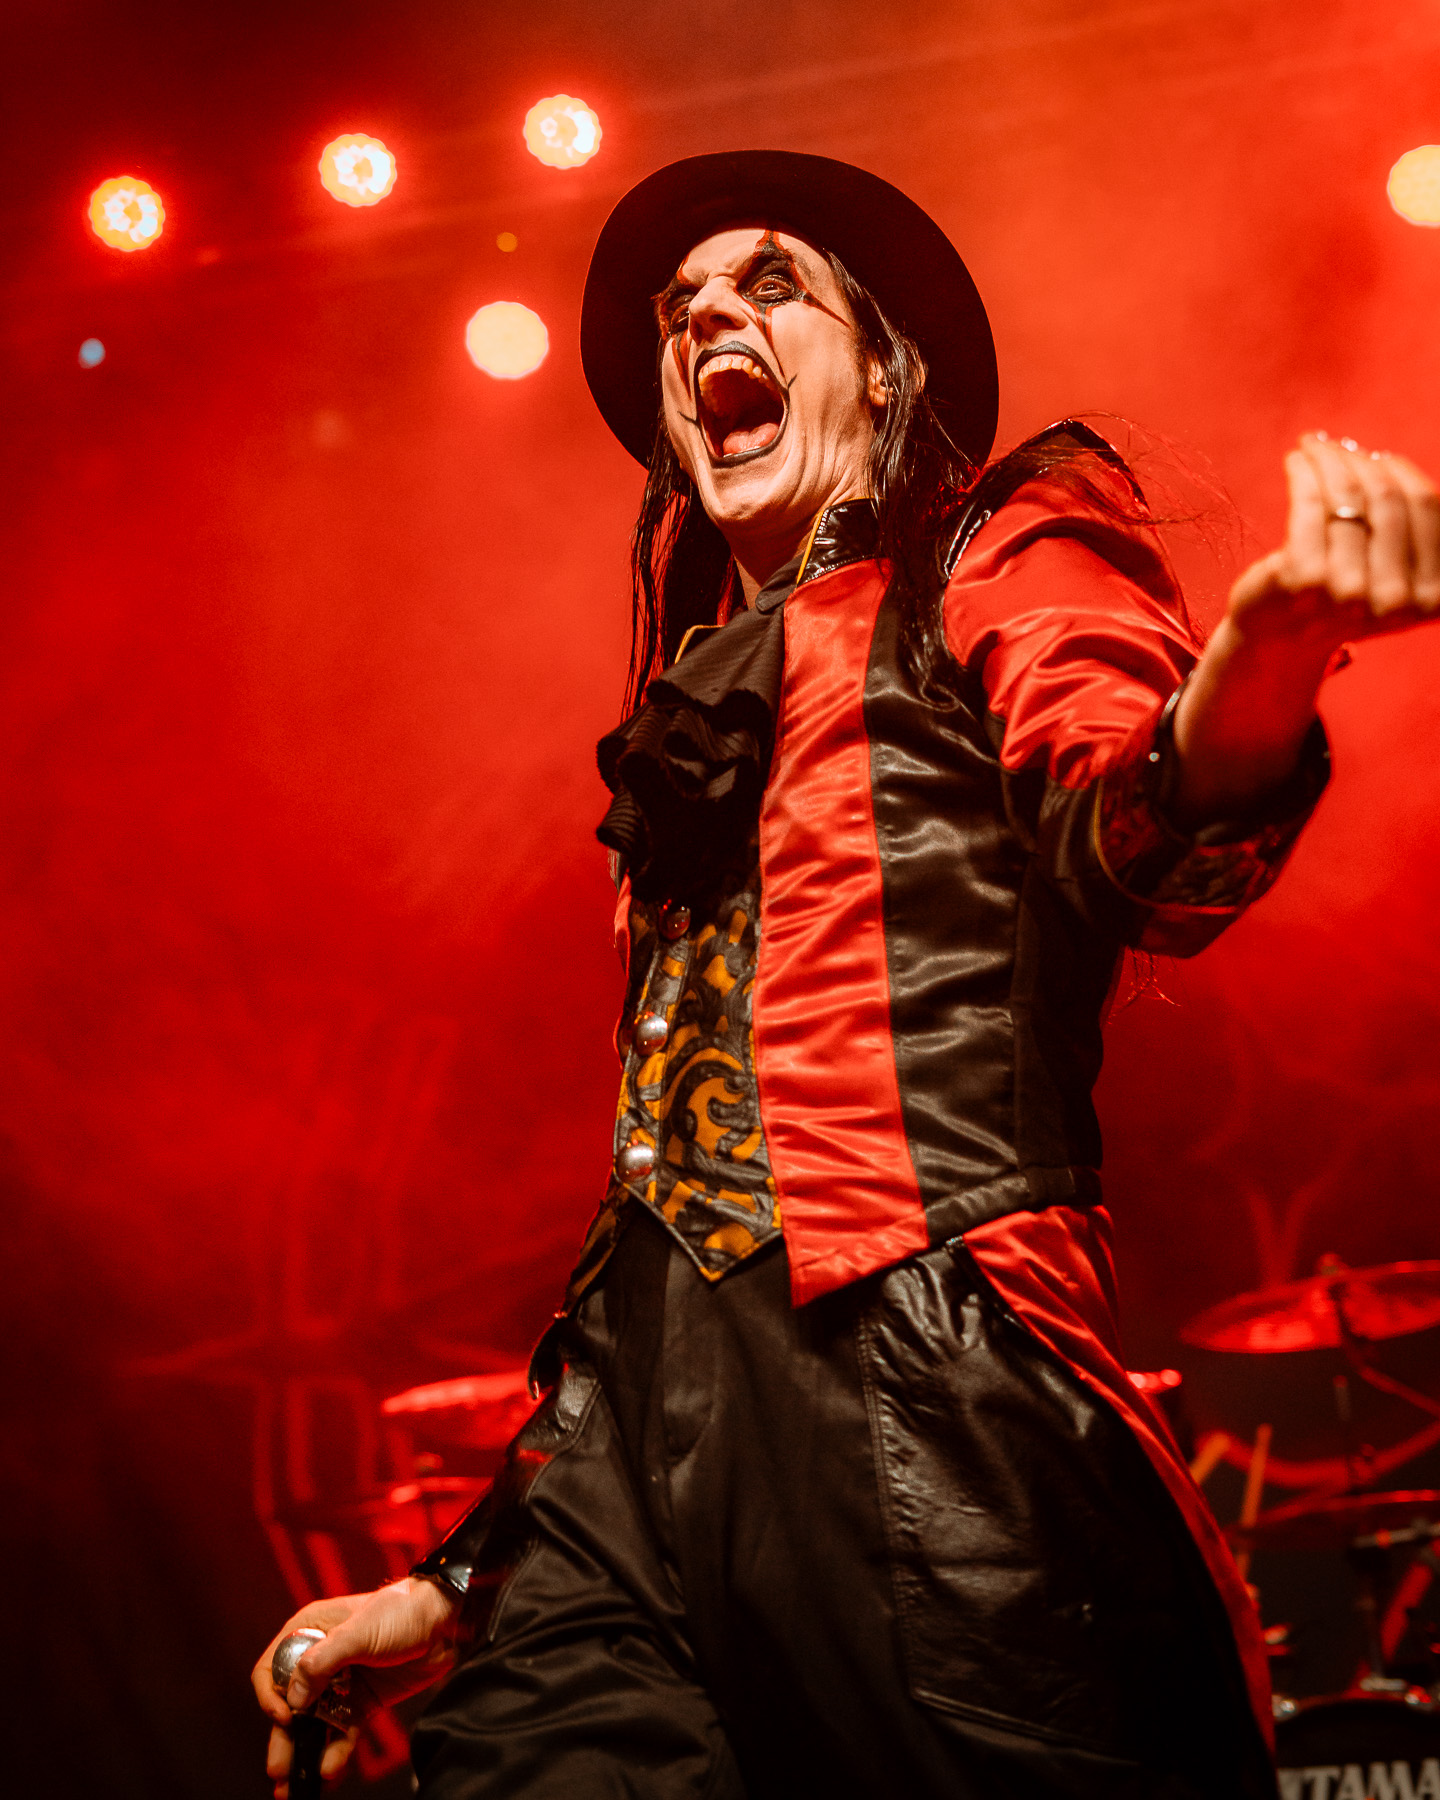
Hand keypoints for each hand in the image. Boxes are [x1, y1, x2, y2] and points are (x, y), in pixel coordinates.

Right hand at [252, 1577, 462, 1796]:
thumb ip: (323, 1661)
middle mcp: (320, 1659)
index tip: (286, 1717)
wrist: (447, 1622)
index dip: (273, 1695)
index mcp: (310, 1630)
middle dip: (283, 1738)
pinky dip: (334, 1754)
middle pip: (290, 1704)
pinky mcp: (361, 1703)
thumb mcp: (360, 1630)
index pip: (274, 1669)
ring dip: (304, 1754)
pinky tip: (329, 1773)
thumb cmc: (402, 1611)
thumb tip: (294, 1698)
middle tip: (278, 1771)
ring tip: (293, 1788)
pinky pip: (341, 1734)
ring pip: (314, 1725)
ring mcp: (340, 1684)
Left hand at [1173, 433, 1438, 823]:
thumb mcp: (1394, 573)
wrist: (1280, 641)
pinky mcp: (1302, 578)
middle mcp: (1395, 599)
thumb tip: (1405, 467)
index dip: (1402, 474)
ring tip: (1315, 446)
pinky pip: (1309, 502)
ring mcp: (1348, 591)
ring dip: (1329, 459)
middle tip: (1341, 446)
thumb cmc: (1340, 597)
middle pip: (1388, 497)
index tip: (1380, 458)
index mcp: (1433, 598)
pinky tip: (1296, 459)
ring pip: (1346, 494)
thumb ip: (1415, 532)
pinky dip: (1303, 471)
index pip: (1429, 507)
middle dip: (1363, 462)